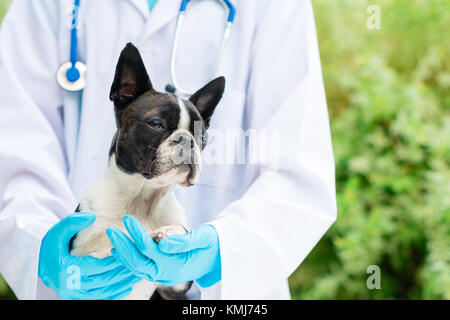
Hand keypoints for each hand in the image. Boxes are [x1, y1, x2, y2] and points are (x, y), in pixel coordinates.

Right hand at [38, 212, 139, 299]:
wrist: (39, 263)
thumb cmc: (51, 245)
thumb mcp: (58, 230)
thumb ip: (73, 222)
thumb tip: (91, 216)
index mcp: (66, 269)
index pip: (96, 266)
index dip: (114, 260)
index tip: (129, 251)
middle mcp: (69, 285)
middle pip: (103, 280)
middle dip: (122, 272)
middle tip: (139, 264)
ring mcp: (73, 295)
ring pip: (103, 292)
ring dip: (121, 285)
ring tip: (137, 275)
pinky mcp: (76, 299)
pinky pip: (98, 299)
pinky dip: (113, 295)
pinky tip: (127, 288)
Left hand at [106, 215, 220, 287]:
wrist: (218, 258)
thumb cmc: (211, 245)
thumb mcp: (203, 239)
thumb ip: (184, 241)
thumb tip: (163, 241)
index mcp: (175, 265)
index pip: (150, 250)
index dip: (137, 234)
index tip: (127, 219)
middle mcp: (166, 273)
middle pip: (138, 262)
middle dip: (123, 246)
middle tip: (111, 230)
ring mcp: (162, 275)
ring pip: (137, 267)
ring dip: (123, 253)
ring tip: (113, 238)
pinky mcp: (160, 272)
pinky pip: (140, 268)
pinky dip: (128, 259)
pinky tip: (119, 250)